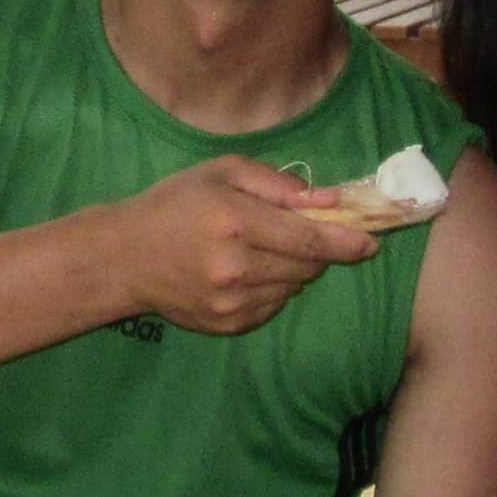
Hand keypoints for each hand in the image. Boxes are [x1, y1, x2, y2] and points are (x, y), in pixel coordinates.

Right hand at [107, 157, 378, 337]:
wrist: (125, 256)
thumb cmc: (175, 204)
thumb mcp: (222, 173)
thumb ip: (278, 184)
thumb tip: (329, 199)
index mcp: (235, 222)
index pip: (308, 238)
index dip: (346, 241)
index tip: (370, 242)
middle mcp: (236, 267)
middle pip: (307, 265)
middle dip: (318, 250)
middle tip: (306, 233)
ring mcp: (231, 301)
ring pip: (293, 287)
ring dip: (293, 268)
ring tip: (260, 249)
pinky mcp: (227, 324)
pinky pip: (273, 306)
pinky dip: (272, 288)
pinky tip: (244, 272)